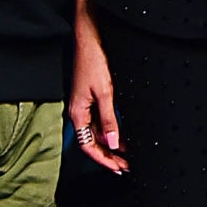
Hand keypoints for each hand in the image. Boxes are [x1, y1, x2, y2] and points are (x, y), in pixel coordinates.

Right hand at [68, 8, 127, 171]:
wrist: (90, 38)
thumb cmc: (93, 61)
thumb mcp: (105, 92)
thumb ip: (108, 118)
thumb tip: (112, 142)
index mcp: (77, 113)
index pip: (87, 146)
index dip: (103, 160)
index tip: (118, 168)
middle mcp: (80, 112)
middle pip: (93, 142)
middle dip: (109, 156)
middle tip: (126, 166)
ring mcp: (86, 105)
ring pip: (98, 133)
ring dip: (112, 145)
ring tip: (128, 154)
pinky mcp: (93, 98)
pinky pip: (101, 120)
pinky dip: (112, 130)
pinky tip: (123, 135)